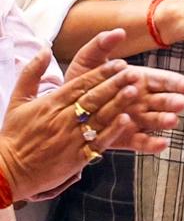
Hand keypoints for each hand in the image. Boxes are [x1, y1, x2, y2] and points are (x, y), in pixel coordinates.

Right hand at [0, 51, 149, 199]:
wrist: (8, 171)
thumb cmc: (15, 134)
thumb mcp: (17, 101)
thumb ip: (31, 73)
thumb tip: (44, 49)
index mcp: (50, 105)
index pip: (79, 85)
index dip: (100, 73)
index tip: (118, 63)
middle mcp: (62, 120)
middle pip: (93, 98)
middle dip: (114, 84)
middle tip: (132, 72)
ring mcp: (71, 139)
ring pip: (98, 118)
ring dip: (117, 104)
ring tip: (134, 90)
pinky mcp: (77, 158)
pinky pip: (98, 142)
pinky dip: (112, 131)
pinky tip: (126, 120)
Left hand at [64, 30, 183, 152]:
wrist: (64, 108)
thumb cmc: (81, 81)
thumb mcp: (88, 59)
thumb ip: (102, 44)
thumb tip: (119, 31)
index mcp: (138, 80)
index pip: (161, 80)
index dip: (176, 83)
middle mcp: (141, 100)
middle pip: (162, 101)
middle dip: (173, 102)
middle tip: (181, 103)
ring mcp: (135, 120)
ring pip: (154, 121)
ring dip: (164, 121)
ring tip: (171, 121)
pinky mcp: (126, 138)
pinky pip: (141, 142)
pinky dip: (151, 144)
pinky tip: (162, 144)